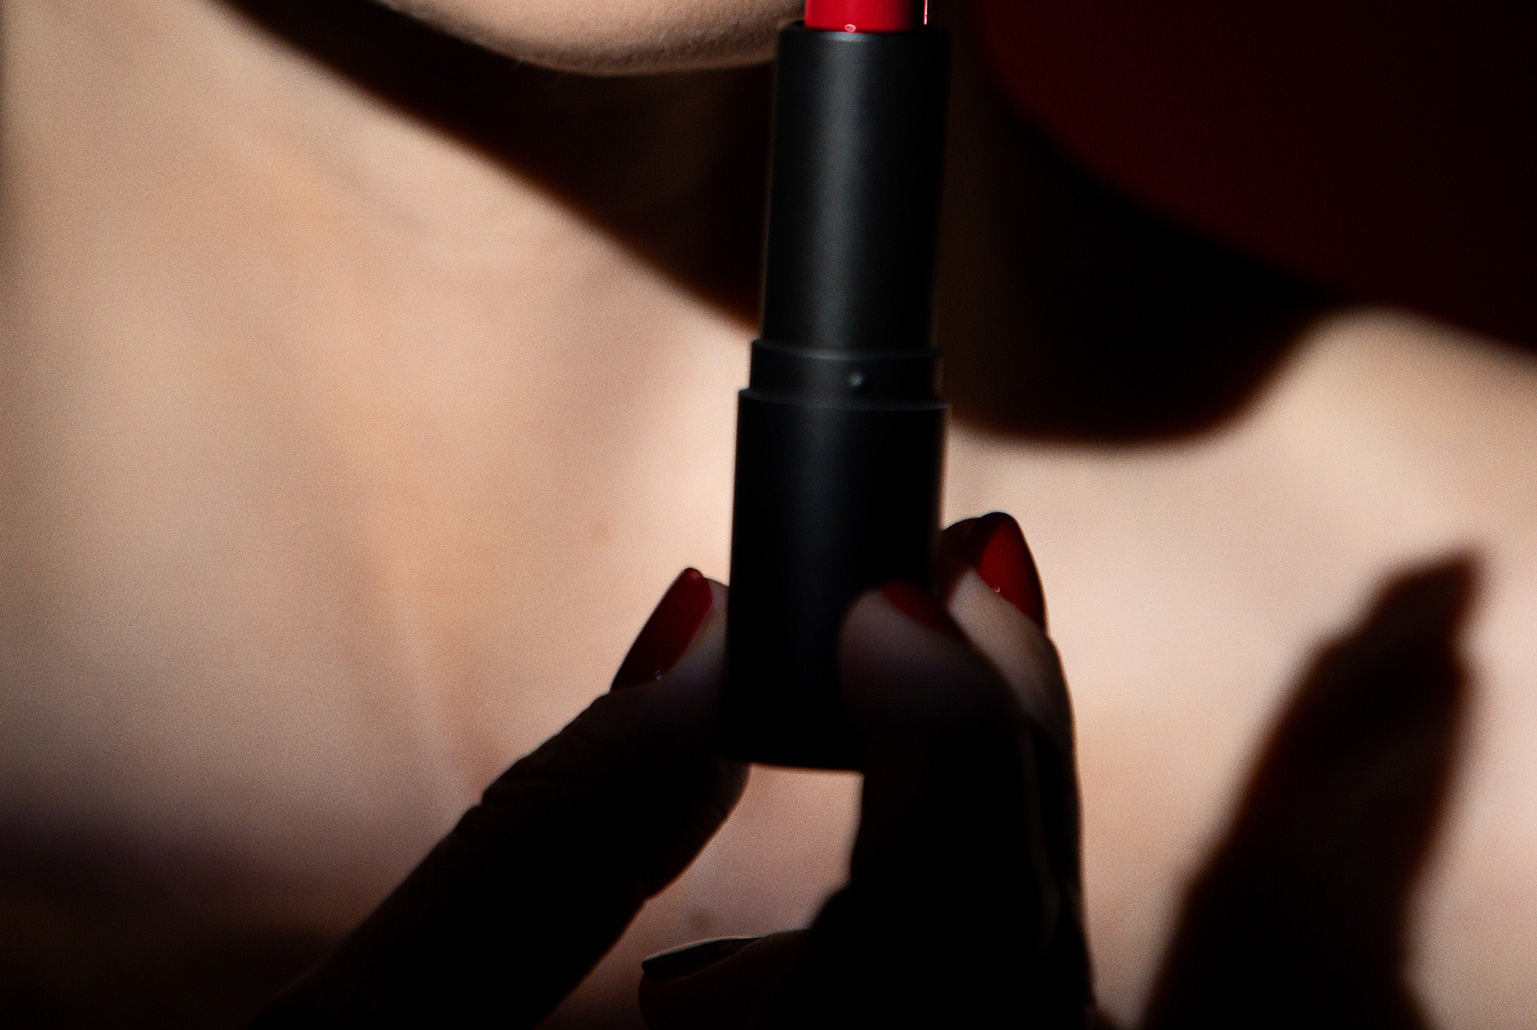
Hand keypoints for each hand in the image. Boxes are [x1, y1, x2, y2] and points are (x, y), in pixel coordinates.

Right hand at [253, 515, 1087, 1027]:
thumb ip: (536, 852)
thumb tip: (700, 635)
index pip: (934, 976)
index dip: (954, 766)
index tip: (901, 597)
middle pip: (1024, 1002)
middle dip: (1007, 759)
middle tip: (959, 572)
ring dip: (999, 847)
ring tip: (920, 680)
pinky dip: (959, 957)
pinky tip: (868, 884)